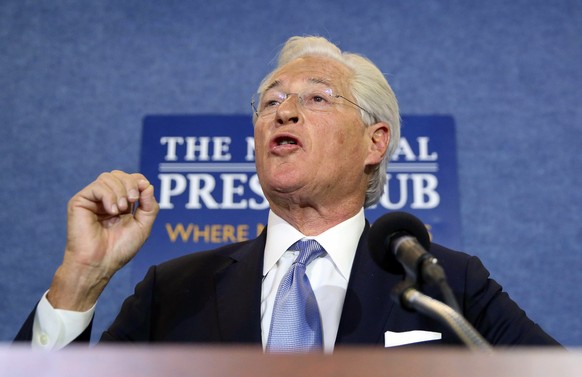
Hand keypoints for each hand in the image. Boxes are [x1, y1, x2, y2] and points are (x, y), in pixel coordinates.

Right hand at [47, 170, 158, 310]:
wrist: (100, 263)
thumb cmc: (120, 249)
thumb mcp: (143, 225)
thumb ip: (149, 206)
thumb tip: (148, 185)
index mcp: (121, 203)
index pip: (130, 179)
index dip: (139, 181)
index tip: (144, 192)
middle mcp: (106, 199)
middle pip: (119, 175)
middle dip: (131, 184)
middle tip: (133, 200)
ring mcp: (92, 200)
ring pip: (108, 177)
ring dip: (120, 191)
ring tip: (120, 210)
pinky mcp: (80, 202)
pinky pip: (97, 186)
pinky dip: (108, 196)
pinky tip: (111, 211)